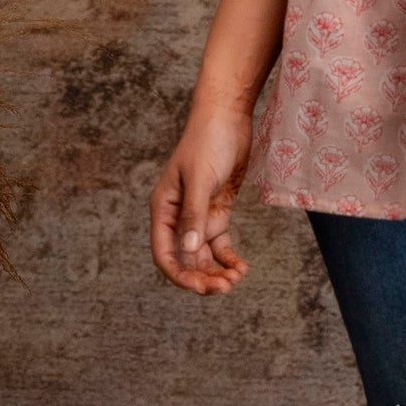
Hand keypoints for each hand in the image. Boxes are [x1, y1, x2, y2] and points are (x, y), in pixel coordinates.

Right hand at [150, 102, 253, 295]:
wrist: (228, 118)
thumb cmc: (207, 142)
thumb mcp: (200, 179)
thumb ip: (195, 216)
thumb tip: (190, 251)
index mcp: (163, 210)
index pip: (164, 254)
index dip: (180, 275)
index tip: (201, 288)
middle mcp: (178, 217)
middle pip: (185, 259)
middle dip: (203, 277)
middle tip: (226, 288)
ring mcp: (199, 216)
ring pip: (203, 256)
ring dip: (217, 271)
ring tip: (238, 278)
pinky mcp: (218, 211)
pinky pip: (220, 244)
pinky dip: (229, 258)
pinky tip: (242, 267)